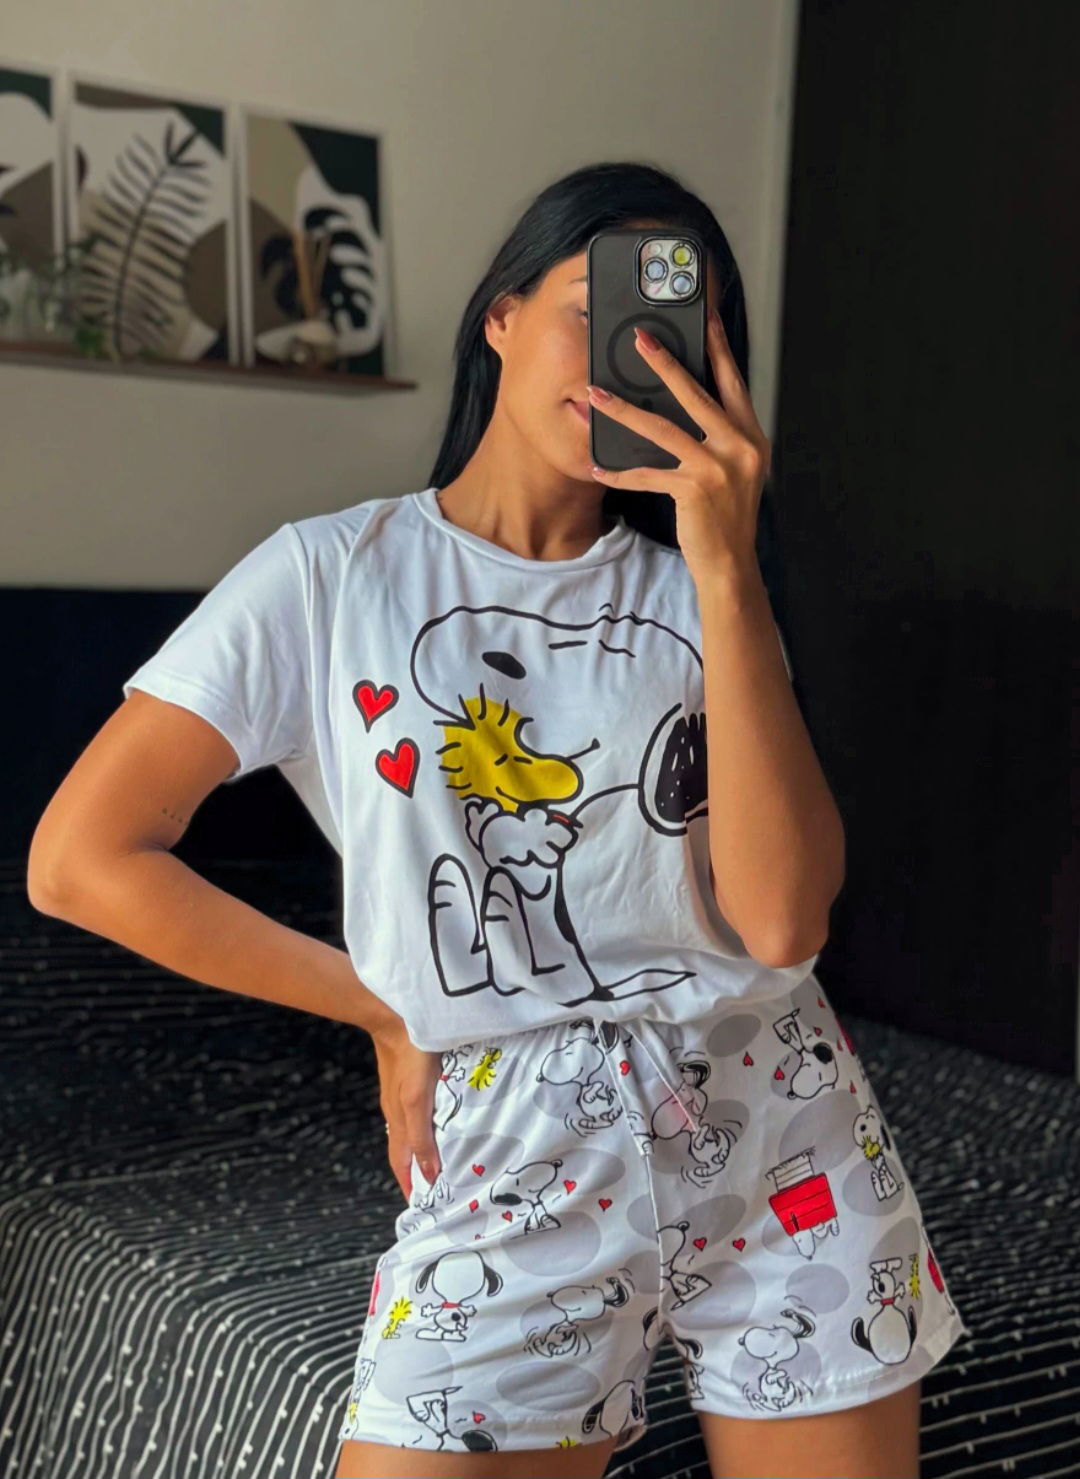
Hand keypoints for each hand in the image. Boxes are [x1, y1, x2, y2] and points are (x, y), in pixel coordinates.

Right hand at [369, 1014, 443, 1202]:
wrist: (396, 1015)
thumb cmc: (409, 1056)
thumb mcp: (417, 1099)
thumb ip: (422, 1136)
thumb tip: (428, 1175)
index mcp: (398, 1120)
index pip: (401, 1163)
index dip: (410, 1185)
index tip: (422, 1206)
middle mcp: (398, 1110)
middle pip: (407, 1149)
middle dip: (420, 1170)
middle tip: (440, 1187)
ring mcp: (404, 1093)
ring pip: (415, 1129)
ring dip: (428, 1147)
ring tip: (447, 1159)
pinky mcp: (412, 1078)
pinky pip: (422, 1110)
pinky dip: (431, 1124)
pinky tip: (445, 1120)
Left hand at [586, 310, 771, 583]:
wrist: (731, 564)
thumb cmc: (726, 517)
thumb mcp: (735, 470)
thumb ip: (721, 438)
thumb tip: (689, 404)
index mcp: (751, 436)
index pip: (732, 381)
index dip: (717, 348)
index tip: (702, 317)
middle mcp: (740, 446)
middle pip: (696, 393)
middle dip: (664, 362)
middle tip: (639, 337)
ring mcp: (719, 468)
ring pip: (663, 428)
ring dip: (625, 410)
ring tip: (597, 394)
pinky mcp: (695, 490)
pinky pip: (648, 474)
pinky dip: (620, 473)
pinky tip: (598, 469)